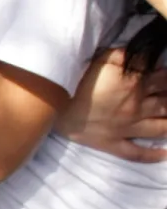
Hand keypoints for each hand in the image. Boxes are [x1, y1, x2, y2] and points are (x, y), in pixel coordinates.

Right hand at [55, 47, 166, 161]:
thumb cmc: (76, 78)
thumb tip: (143, 53)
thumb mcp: (102, 57)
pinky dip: (153, 155)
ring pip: (160, 127)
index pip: (165, 77)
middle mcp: (137, 106)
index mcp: (135, 83)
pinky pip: (136, 153)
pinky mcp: (113, 144)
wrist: (53, 104)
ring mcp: (127, 128)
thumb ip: (125, 55)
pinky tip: (164, 153)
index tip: (164, 75)